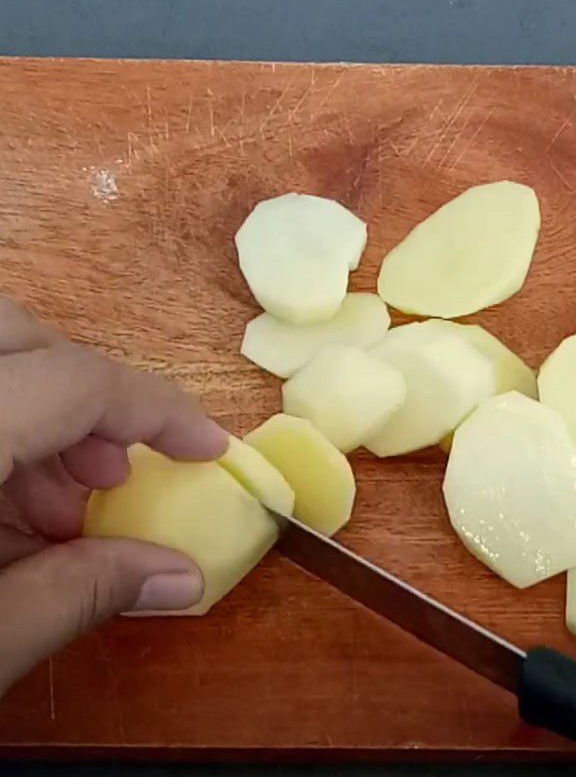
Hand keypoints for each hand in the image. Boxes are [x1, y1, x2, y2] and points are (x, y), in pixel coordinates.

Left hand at [0, 296, 227, 694]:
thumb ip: (85, 592)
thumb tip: (183, 578)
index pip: (75, 383)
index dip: (157, 409)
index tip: (206, 447)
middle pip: (20, 331)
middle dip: (86, 386)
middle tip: (114, 467)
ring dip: (45, 406)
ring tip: (64, 498)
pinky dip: (6, 422)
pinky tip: (8, 495)